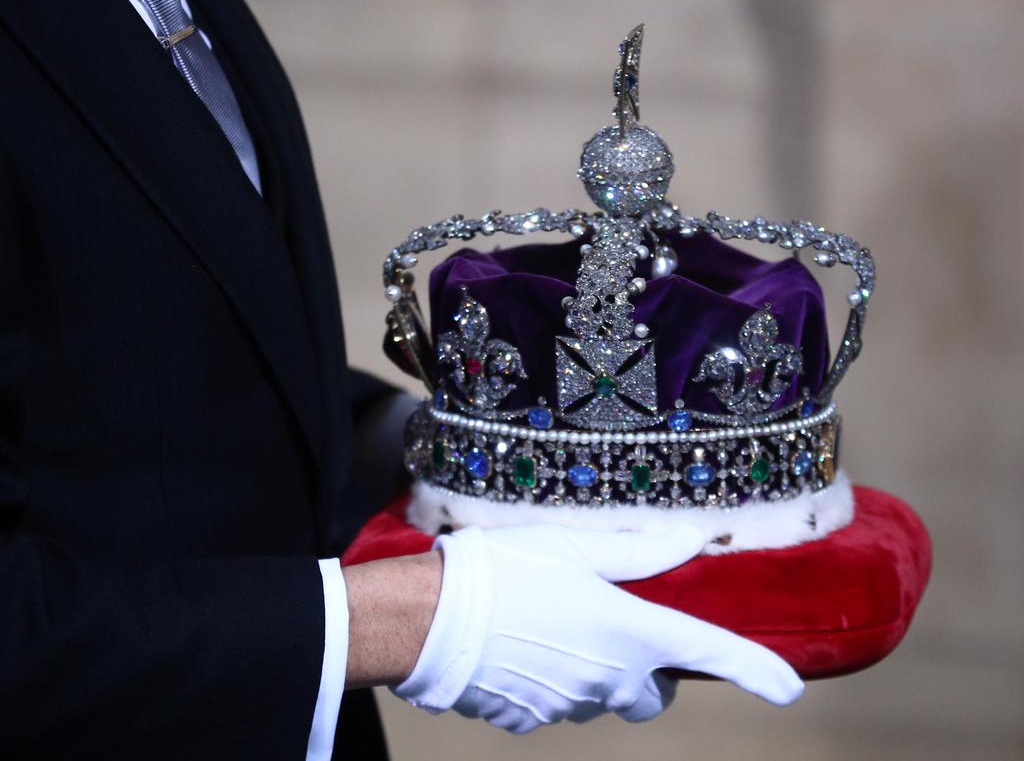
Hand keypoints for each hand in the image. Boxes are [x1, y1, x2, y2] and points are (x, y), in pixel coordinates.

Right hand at [391, 523, 803, 732]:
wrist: (427, 618)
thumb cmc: (504, 570)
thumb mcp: (574, 547)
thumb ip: (638, 551)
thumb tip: (693, 537)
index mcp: (629, 633)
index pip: (711, 654)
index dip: (756, 671)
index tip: (788, 689)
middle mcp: (608, 680)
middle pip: (651, 692)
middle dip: (646, 670)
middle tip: (611, 621)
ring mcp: (569, 707)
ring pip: (601, 695)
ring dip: (592, 668)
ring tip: (548, 620)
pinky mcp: (530, 720)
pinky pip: (557, 702)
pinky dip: (551, 679)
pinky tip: (518, 644)